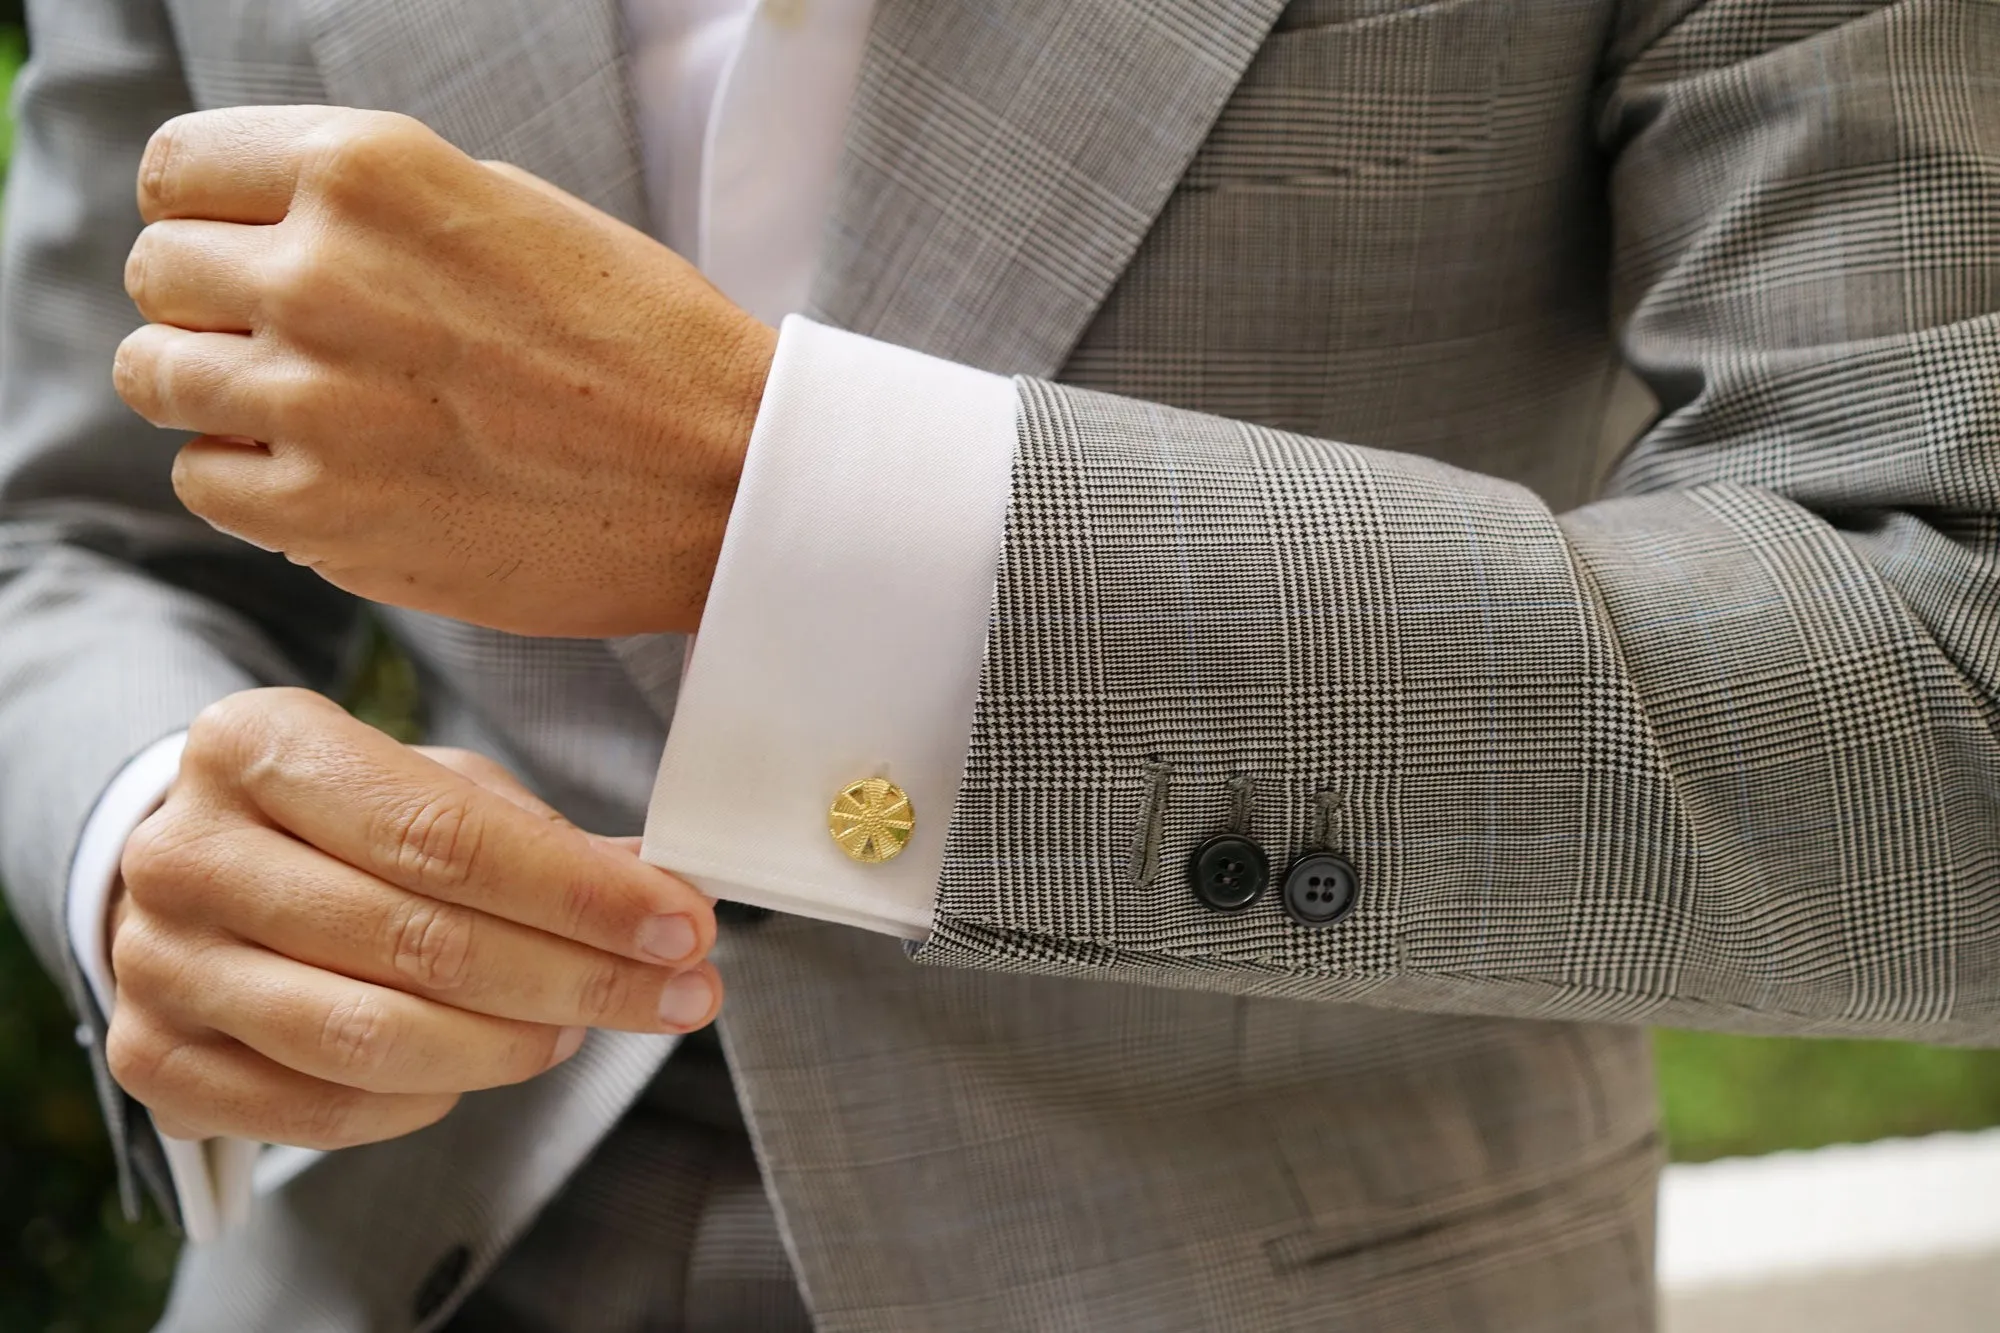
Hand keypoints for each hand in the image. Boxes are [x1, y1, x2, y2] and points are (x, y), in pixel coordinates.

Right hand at [105, 687, 720, 1148]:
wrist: (199, 872)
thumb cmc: (337, 821)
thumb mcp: (430, 788)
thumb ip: (540, 838)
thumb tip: (671, 891)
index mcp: (255, 745)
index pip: (442, 834)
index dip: (578, 893)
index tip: (684, 925)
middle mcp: (185, 853)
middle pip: (418, 941)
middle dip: (578, 977)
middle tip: (682, 992)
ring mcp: (158, 965)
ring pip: (371, 1038)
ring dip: (513, 1045)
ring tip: (585, 1026)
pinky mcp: (154, 1061)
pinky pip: (326, 1112)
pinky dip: (432, 1097)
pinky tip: (490, 1060)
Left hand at [113, 106, 777, 637]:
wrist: (727, 479)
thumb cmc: (640, 341)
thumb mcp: (508, 209)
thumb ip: (369, 207)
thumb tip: (259, 233)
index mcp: (368, 171)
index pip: (177, 174)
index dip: (206, 217)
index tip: (246, 255)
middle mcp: (321, 273)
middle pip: (157, 275)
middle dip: (209, 307)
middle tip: (294, 345)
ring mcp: (314, 400)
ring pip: (157, 380)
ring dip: (218, 395)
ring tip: (312, 414)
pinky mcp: (325, 515)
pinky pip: (203, 481)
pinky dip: (249, 482)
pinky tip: (334, 477)